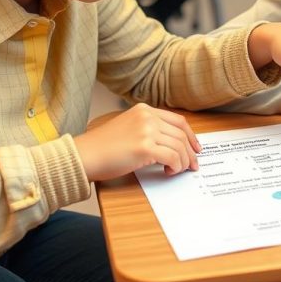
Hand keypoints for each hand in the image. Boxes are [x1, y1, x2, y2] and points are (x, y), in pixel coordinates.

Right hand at [73, 103, 200, 180]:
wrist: (85, 155)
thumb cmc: (102, 147)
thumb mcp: (127, 128)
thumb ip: (147, 129)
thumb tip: (170, 146)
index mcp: (144, 110)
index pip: (178, 120)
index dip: (190, 135)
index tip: (195, 148)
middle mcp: (147, 116)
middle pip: (181, 134)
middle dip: (190, 152)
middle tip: (193, 165)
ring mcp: (146, 130)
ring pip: (179, 147)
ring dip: (184, 162)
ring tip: (178, 171)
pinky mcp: (145, 147)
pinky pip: (173, 158)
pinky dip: (176, 167)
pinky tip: (168, 172)